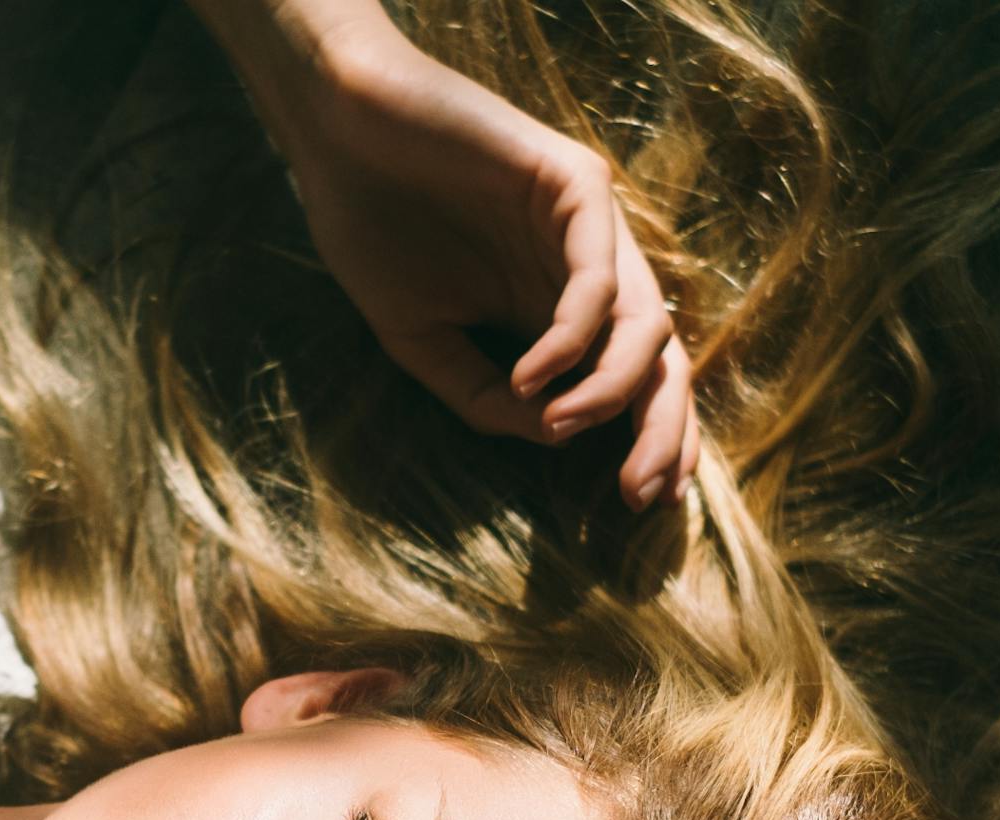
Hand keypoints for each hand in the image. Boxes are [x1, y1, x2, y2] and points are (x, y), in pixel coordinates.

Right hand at [195, 0, 699, 511]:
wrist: (336, 136)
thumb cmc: (370, 226)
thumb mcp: (419, 340)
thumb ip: (484, 394)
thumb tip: (557, 436)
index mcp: (554, 309)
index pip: (634, 382)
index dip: (650, 441)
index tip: (636, 503)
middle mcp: (585, 270)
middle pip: (663, 361)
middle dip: (661, 431)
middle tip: (638, 492)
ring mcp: (586, 227)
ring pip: (647, 322)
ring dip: (612, 390)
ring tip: (560, 425)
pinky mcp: (574, 183)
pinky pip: (597, 276)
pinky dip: (574, 336)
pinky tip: (535, 374)